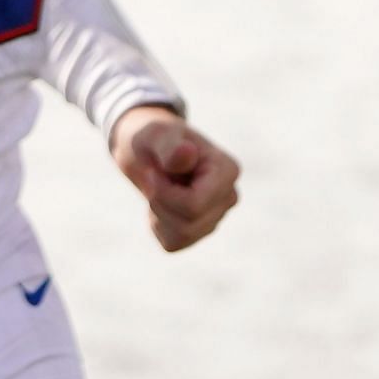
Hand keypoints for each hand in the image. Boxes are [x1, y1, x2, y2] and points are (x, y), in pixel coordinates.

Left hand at [111, 106, 240, 251]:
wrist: (149, 151)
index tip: (151, 172)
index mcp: (227, 170)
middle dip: (160, 203)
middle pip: (189, 223)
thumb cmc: (155, 139)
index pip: (195, 204)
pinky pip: (173, 243)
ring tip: (158, 190)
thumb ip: (170, 146)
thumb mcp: (156, 135)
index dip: (164, 194)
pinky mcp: (200, 231)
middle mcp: (229, 196)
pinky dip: (158, 226)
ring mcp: (217, 216)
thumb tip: (188, 154)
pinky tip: (161, 204)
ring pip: (183, 235)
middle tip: (153, 178)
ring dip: (159, 214)